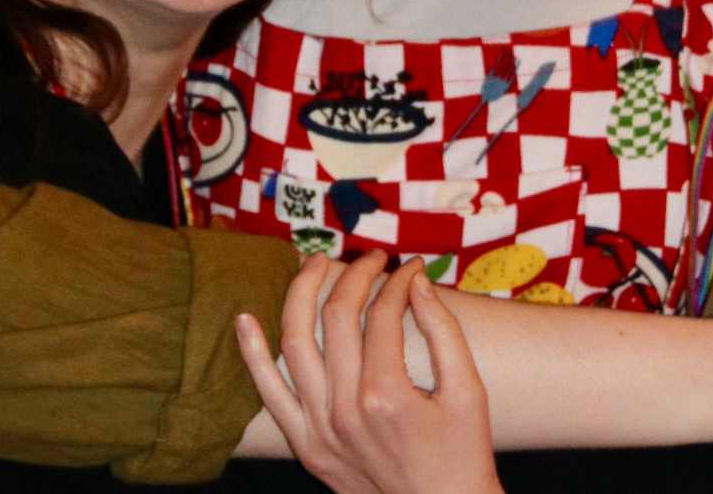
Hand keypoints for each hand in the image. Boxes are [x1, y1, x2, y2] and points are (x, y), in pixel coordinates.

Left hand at [236, 251, 502, 493]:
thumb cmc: (463, 455)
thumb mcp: (469, 392)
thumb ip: (442, 330)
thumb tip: (416, 280)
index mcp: (386, 395)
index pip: (382, 314)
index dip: (397, 281)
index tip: (410, 268)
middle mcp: (345, 410)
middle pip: (337, 318)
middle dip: (355, 275)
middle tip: (372, 257)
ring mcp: (320, 430)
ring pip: (295, 343)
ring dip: (300, 294)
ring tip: (315, 263)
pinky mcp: (307, 447)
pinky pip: (269, 395)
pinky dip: (252, 356)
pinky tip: (243, 318)